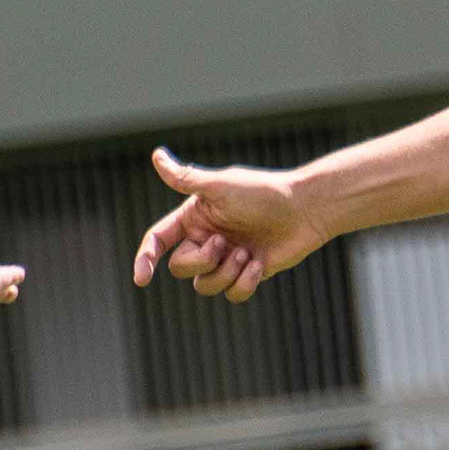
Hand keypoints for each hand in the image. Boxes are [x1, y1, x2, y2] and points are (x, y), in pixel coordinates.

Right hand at [132, 150, 323, 301]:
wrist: (306, 210)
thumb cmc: (263, 193)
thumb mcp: (221, 186)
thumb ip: (186, 179)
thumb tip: (156, 156)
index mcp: (194, 218)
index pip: (158, 240)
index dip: (145, 259)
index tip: (141, 279)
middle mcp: (206, 239)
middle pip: (181, 267)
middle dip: (201, 260)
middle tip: (225, 243)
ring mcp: (226, 258)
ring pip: (205, 285)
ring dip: (225, 273)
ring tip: (248, 254)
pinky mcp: (247, 273)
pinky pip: (232, 294)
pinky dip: (244, 283)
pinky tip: (259, 263)